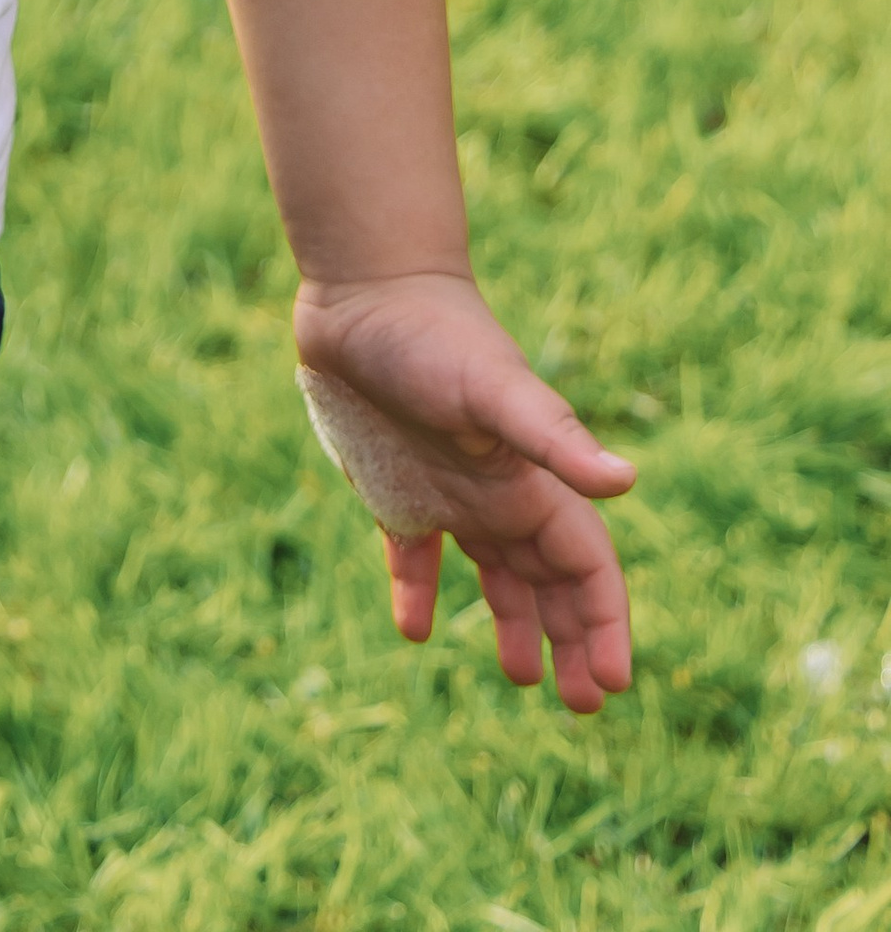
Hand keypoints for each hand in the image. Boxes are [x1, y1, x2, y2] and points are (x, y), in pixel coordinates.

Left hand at [294, 271, 634, 712]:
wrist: (364, 288)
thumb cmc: (433, 335)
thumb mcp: (494, 390)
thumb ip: (554, 438)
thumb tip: (627, 482)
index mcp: (530, 481)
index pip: (586, 566)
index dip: (604, 622)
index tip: (611, 682)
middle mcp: (497, 491)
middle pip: (550, 581)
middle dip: (573, 638)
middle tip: (582, 704)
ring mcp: (446, 490)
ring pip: (495, 575)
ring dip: (514, 623)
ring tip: (520, 676)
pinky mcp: (393, 487)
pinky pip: (414, 554)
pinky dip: (417, 593)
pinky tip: (415, 631)